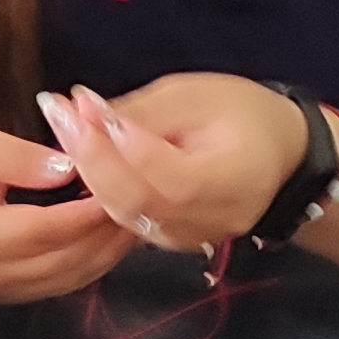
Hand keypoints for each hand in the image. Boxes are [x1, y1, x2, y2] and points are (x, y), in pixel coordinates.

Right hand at [0, 123, 133, 300]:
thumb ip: (21, 157)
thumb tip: (70, 167)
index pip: (44, 228)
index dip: (87, 211)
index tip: (122, 186)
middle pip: (65, 258)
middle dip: (107, 231)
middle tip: (144, 199)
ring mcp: (1, 292)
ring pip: (72, 277)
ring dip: (109, 249)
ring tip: (137, 215)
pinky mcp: (14, 296)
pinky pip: (65, 283)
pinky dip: (95, 260)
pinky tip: (112, 236)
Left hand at [40, 75, 299, 250]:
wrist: (278, 155)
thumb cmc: (243, 114)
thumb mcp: (198, 96)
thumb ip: (144, 111)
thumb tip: (84, 111)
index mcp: (238, 180)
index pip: (175, 177)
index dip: (128, 147)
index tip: (89, 105)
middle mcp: (216, 220)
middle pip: (140, 202)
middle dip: (92, 157)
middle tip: (60, 112)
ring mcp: (191, 238)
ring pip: (125, 215)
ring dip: (88, 172)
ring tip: (64, 125)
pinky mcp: (170, 241)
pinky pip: (126, 220)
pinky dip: (98, 188)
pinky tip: (81, 154)